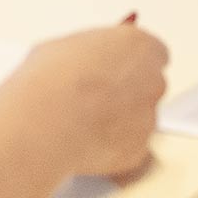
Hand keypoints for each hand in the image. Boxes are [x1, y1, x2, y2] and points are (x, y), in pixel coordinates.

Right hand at [0, 24, 169, 179]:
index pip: (152, 51)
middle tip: (94, 95)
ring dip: (120, 120)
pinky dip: (113, 147)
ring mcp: (148, 118)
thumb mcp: (64, 46)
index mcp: (139, 46)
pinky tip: (85, 141)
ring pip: (140, 118)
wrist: (44, 123)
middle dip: (127, 91)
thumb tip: (86, 58)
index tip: (112, 68)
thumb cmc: (50, 81)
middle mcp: (153, 80)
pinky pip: (130, 147)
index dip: (128, 62)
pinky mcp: (138, 151)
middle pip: (149, 84)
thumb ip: (90, 51)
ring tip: (82, 121)